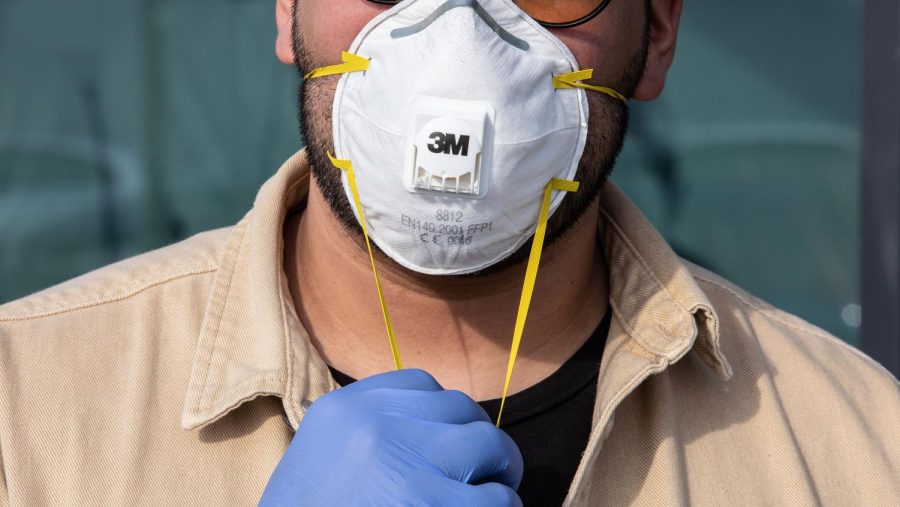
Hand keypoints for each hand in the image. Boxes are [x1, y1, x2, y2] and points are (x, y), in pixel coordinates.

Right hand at [259, 368, 522, 505]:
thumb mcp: (324, 462)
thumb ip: (374, 435)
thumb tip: (438, 430)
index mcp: (343, 410)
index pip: (421, 384)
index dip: (445, 417)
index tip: (447, 446)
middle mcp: (374, 425)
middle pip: (460, 408)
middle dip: (477, 443)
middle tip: (479, 476)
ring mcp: (405, 464)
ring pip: (489, 445)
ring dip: (496, 475)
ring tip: (483, 502)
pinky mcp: (431, 505)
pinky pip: (499, 499)